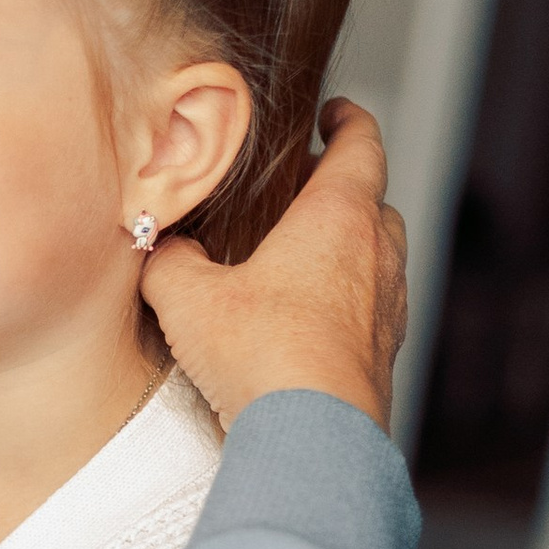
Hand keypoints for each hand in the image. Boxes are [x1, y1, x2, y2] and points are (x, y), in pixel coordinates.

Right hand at [140, 100, 407, 433]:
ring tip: (301, 259)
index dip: (349, 121)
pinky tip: (306, 323)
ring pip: (378, 258)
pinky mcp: (384, 358)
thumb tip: (160, 252)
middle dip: (343, 190)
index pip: (361, 145)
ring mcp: (388, 309)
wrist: (312, 437)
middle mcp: (376, 256)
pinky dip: (347, 302)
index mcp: (339, 217)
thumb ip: (170, 263)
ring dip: (348, 250)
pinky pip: (372, 311)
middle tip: (305, 189)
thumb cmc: (263, 356)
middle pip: (375, 202)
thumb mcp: (189, 298)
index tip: (336, 111)